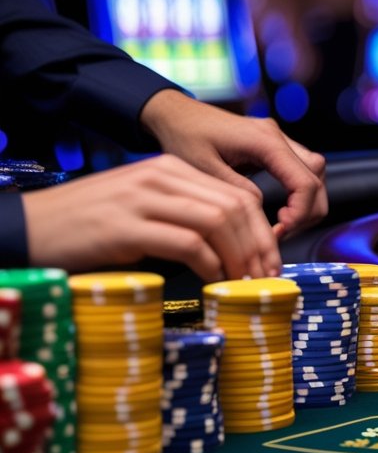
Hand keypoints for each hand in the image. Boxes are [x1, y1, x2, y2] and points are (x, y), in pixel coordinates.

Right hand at [23, 156, 280, 280]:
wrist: (31, 226)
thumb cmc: (89, 225)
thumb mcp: (142, 207)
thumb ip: (183, 213)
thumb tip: (232, 246)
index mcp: (169, 169)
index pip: (237, 195)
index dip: (262, 231)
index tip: (270, 262)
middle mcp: (160, 176)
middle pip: (235, 207)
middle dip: (259, 246)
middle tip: (265, 278)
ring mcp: (143, 198)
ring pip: (218, 222)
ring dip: (239, 257)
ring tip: (243, 284)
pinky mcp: (126, 226)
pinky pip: (188, 243)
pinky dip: (210, 265)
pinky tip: (213, 282)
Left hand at [139, 90, 326, 237]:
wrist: (173, 113)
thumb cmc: (182, 136)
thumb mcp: (203, 169)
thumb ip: (236, 190)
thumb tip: (260, 209)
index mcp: (265, 141)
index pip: (305, 182)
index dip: (300, 213)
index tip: (281, 231)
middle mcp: (277, 137)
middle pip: (317, 178)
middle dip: (307, 211)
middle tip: (281, 232)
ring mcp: (277, 140)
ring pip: (314, 174)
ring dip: (305, 203)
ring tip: (281, 224)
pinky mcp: (272, 146)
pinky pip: (300, 171)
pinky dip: (297, 194)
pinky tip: (279, 210)